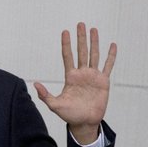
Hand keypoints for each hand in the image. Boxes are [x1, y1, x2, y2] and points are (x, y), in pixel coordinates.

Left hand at [34, 22, 117, 143]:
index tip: (65, 31)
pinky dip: (111, 56)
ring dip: (94, 42)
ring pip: (94, 55)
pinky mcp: (103, 81)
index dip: (66, 44)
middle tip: (80, 24)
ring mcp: (93, 76)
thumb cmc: (69, 114)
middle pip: (81, 51)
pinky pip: (108, 66)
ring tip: (94, 29)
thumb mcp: (55, 105)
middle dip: (81, 38)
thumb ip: (45, 95)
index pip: (67, 56)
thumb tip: (35, 84)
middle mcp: (81, 73)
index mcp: (70, 76)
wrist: (85, 122)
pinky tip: (112, 45)